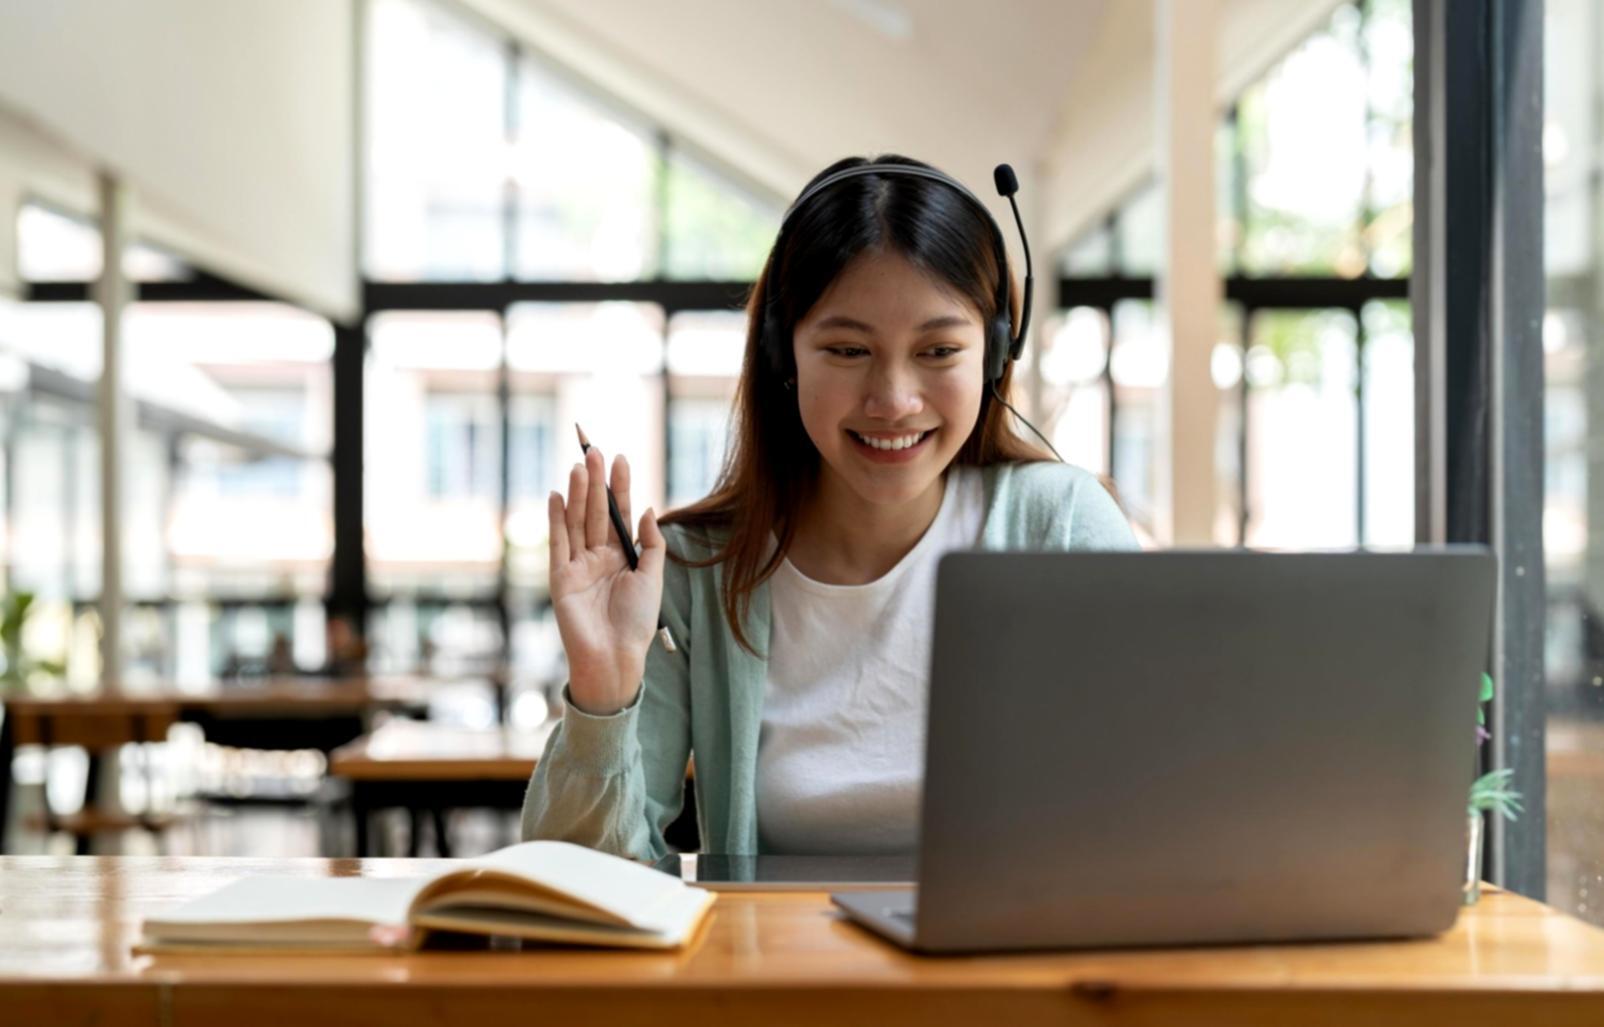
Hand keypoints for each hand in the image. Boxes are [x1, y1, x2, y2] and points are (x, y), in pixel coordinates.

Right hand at [548, 447, 665, 715]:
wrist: (614, 657)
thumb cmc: (636, 622)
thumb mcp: (653, 577)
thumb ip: (651, 543)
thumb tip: (648, 509)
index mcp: (622, 557)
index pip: (620, 514)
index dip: (620, 487)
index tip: (621, 458)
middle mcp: (598, 557)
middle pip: (596, 512)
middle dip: (597, 483)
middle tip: (596, 451)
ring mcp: (577, 566)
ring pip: (577, 522)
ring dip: (577, 494)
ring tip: (579, 466)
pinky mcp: (560, 578)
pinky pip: (557, 543)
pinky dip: (556, 520)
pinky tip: (556, 496)